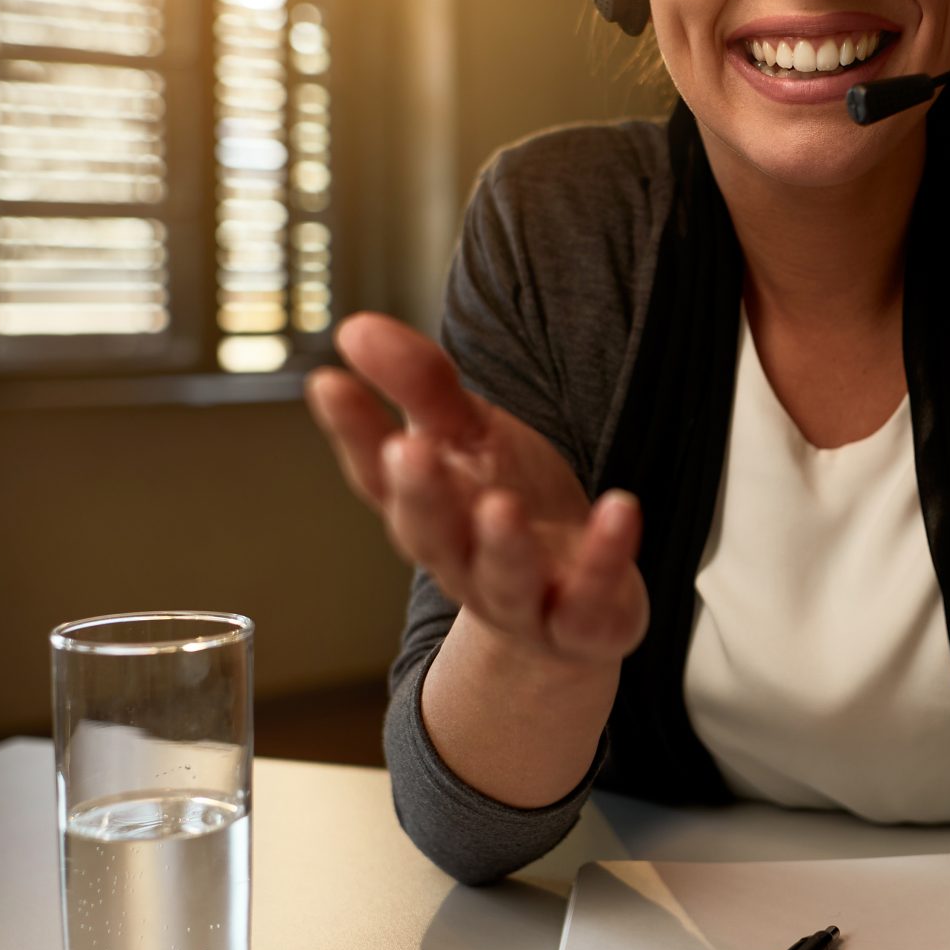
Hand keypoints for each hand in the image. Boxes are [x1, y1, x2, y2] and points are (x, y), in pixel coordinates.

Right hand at [305, 312, 648, 668]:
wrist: (576, 600)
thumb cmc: (510, 504)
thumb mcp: (469, 438)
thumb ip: (421, 387)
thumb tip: (355, 327)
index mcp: (427, 513)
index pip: (378, 476)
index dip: (353, 433)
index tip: (329, 383)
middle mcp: (462, 562)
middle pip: (431, 536)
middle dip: (421, 496)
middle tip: (409, 451)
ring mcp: (522, 598)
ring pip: (504, 580)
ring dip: (502, 546)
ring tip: (499, 506)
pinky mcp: (582, 622)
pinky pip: (591, 597)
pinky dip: (606, 557)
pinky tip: (619, 509)